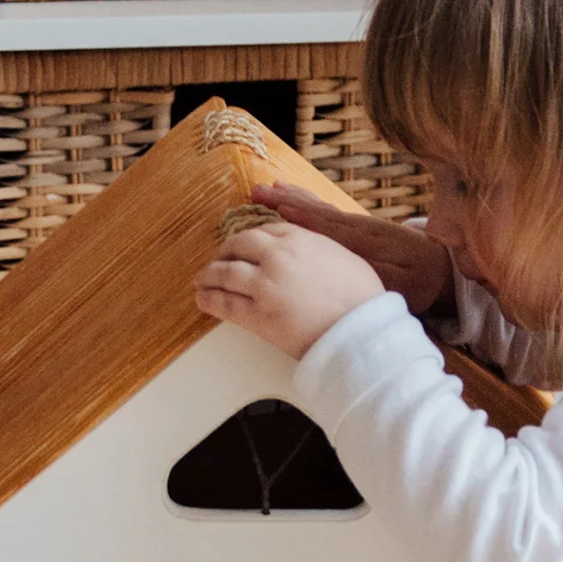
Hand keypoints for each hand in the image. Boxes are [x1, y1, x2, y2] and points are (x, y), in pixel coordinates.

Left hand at [194, 223, 385, 359]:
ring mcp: (264, 285)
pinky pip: (224, 304)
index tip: (244, 247)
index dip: (250, 241)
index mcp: (300, 238)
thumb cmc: (361, 298)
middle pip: (239, 245)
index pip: (265, 231)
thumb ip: (318, 249)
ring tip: (201, 281)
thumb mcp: (343, 257)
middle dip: (226, 253)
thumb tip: (311, 255)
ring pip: (225, 273)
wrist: (359, 331)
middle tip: (219, 261)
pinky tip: (202, 299)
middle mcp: (277, 256)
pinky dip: (209, 299)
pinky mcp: (257, 315)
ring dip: (209, 275)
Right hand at [250, 183, 454, 315]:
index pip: (325, 226)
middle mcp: (358, 228)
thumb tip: (350, 262)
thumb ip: (375, 271)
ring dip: (294, 199)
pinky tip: (296, 201)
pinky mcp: (359, 231)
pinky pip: (327, 215)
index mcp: (364, 242)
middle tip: (257, 190)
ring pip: (320, 209)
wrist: (443, 269)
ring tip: (269, 189)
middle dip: (287, 200)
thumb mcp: (401, 283)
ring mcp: (358, 227)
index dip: (300, 215)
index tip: (275, 204)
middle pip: (317, 211)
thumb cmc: (421, 282)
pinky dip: (309, 206)